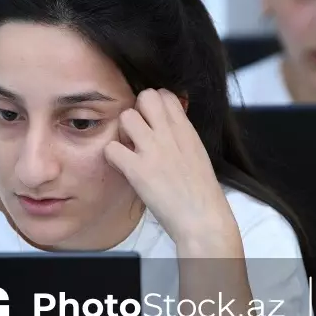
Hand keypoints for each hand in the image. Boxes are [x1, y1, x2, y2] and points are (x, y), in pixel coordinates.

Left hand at [103, 89, 241, 256]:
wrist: (204, 220)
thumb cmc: (201, 193)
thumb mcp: (197, 153)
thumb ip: (181, 135)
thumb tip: (167, 123)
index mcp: (186, 130)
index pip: (165, 94)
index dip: (154, 105)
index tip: (152, 122)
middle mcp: (169, 135)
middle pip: (145, 96)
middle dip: (137, 111)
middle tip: (137, 133)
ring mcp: (153, 151)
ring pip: (126, 117)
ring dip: (123, 132)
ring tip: (129, 150)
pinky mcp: (137, 170)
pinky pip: (111, 148)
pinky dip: (112, 157)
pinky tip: (122, 167)